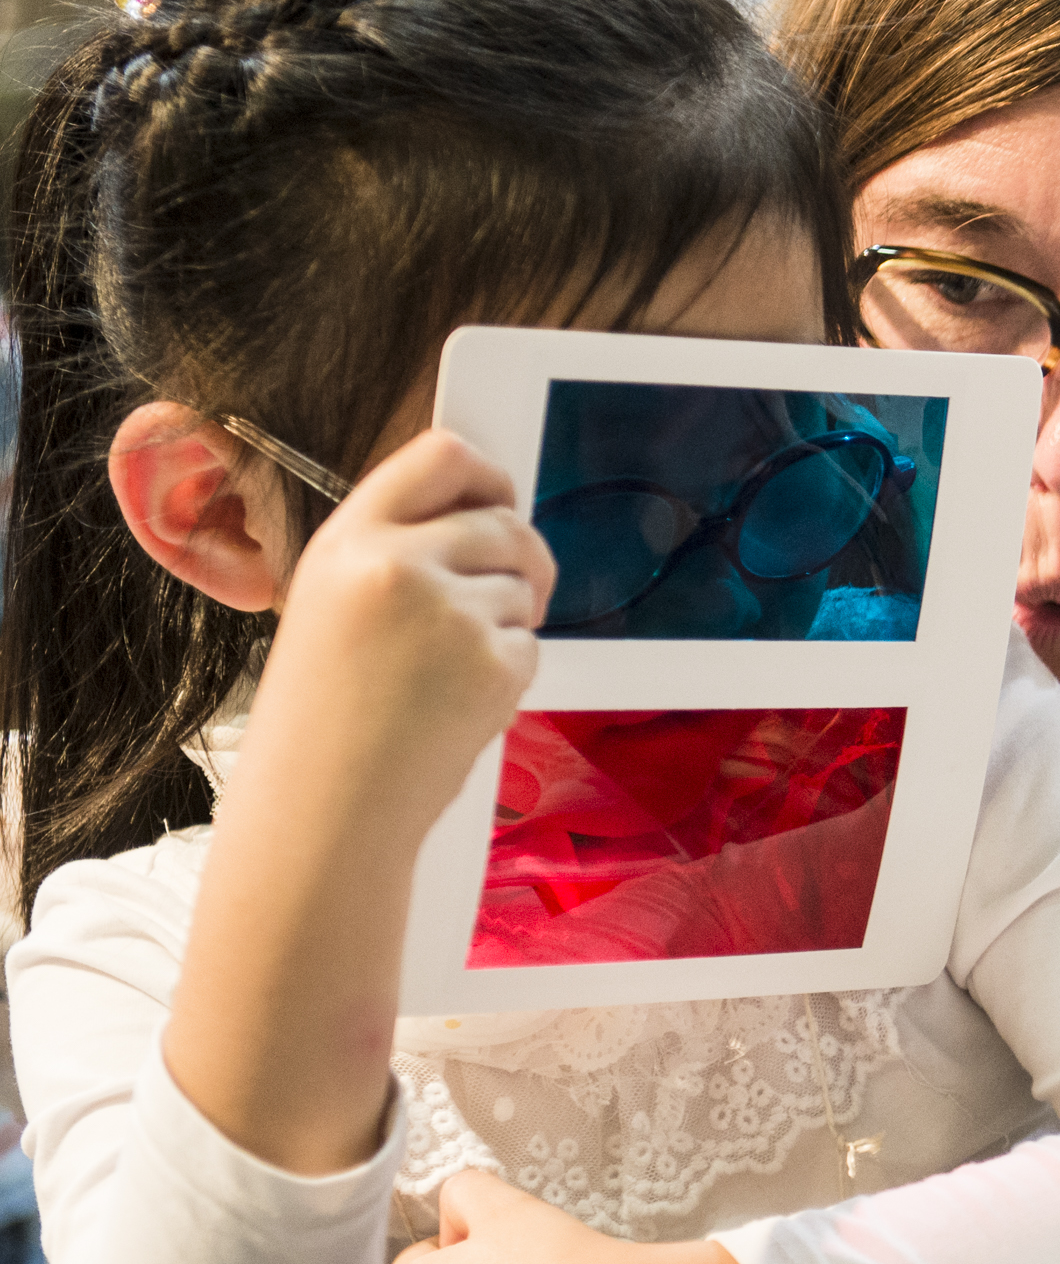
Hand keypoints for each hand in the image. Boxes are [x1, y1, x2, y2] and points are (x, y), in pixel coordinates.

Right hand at [250, 426, 555, 839]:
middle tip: (501, 602)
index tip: (499, 499)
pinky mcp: (494, 664)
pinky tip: (457, 703)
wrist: (323, 807)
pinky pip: (532, 643)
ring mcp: (451, 614)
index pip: (441, 456)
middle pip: (504, 521)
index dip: (486, 473)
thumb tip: (483, 512)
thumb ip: (394, 550)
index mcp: (348, 542)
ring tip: (444, 671)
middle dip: (519, 559)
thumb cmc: (324, 716)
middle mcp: (399, 565)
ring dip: (508, 622)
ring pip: (524, 584)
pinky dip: (510, 671)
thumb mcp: (329, 604)